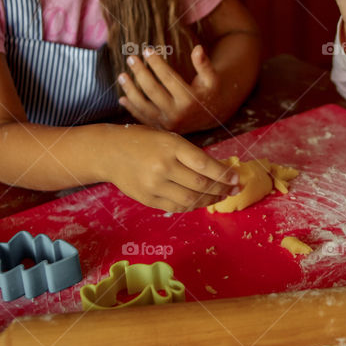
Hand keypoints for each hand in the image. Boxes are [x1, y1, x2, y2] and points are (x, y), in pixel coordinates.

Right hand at [106, 126, 239, 211]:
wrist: (109, 152)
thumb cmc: (143, 141)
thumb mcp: (168, 138)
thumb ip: (190, 154)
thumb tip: (219, 170)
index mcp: (171, 146)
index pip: (205, 164)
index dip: (224, 174)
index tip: (236, 178)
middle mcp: (163, 167)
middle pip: (201, 184)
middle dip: (222, 189)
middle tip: (234, 189)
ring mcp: (154, 185)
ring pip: (191, 199)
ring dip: (210, 200)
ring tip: (221, 196)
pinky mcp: (148, 199)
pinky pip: (177, 206)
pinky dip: (193, 205)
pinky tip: (201, 201)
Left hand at [118, 44, 220, 133]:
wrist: (211, 116)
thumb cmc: (210, 92)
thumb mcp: (212, 78)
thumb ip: (204, 64)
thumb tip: (197, 48)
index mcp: (190, 99)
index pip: (168, 78)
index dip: (156, 63)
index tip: (146, 50)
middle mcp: (177, 113)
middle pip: (153, 90)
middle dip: (140, 73)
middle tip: (131, 58)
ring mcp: (168, 123)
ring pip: (143, 106)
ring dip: (131, 90)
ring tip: (122, 76)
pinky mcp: (162, 128)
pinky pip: (143, 118)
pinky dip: (132, 108)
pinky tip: (123, 98)